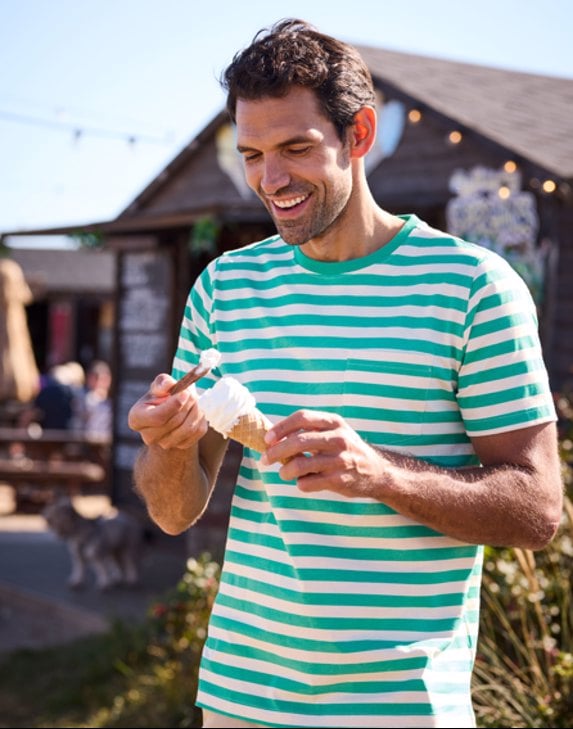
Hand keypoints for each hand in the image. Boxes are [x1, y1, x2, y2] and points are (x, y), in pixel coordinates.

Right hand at [127, 374, 207, 449]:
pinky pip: (197, 432)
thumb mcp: (160, 385)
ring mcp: (165, 443)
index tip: (185, 393)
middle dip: (187, 405)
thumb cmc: (162, 395)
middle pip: (174, 422)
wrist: (172, 411)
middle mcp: (148, 436)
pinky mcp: (182, 446)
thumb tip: (167, 384)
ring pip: (188, 429)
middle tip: (193, 393)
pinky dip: (201, 419)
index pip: (157, 417)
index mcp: (137, 419)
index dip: (174, 405)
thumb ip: (162, 382)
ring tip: (195, 400)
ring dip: (196, 411)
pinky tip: (196, 410)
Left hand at [262, 409, 381, 496]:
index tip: (267, 439)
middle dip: (276, 451)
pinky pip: (309, 483)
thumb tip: (273, 438)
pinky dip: (300, 483)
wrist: (377, 471)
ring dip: (285, 471)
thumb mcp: (334, 432)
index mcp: (334, 422)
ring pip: (301, 464)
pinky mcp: (340, 480)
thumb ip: (309, 431)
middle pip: (299, 441)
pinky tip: (303, 482)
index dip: (281, 428)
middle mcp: (339, 438)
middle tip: (265, 459)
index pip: (302, 417)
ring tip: (283, 473)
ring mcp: (341, 460)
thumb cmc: (345, 450)